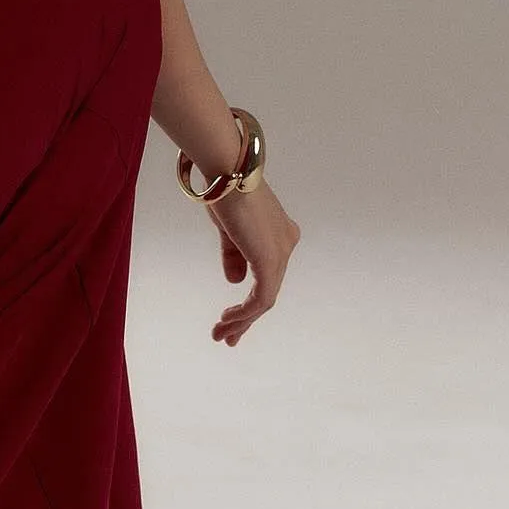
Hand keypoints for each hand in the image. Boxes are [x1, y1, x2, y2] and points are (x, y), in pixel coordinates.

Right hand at [204, 178, 302, 345]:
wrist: (226, 170)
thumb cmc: (224, 190)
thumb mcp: (228, 229)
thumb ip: (233, 255)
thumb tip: (234, 282)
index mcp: (280, 235)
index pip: (266, 275)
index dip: (248, 300)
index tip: (228, 318)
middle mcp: (286, 245)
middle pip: (267, 291)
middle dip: (246, 318)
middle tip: (227, 338)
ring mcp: (281, 253)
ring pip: (264, 299)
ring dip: (242, 320)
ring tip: (221, 335)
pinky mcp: (270, 260)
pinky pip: (260, 298)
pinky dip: (244, 313)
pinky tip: (228, 322)